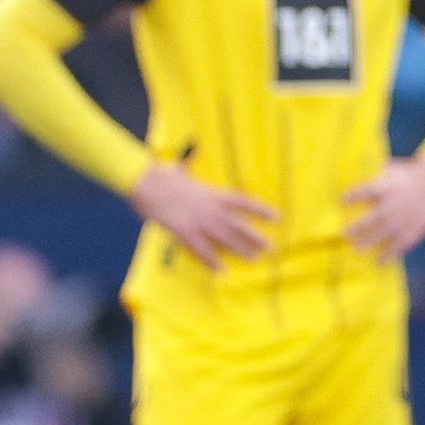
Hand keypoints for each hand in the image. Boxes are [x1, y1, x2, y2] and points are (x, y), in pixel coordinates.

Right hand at [132, 160, 275, 267]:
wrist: (147, 183)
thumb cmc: (162, 175)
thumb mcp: (181, 169)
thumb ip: (189, 166)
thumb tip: (190, 154)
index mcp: (213, 193)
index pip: (244, 203)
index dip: (261, 211)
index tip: (277, 218)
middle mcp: (211, 208)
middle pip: (238, 226)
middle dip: (255, 237)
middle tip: (270, 248)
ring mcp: (199, 221)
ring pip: (225, 239)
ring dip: (240, 250)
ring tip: (254, 260)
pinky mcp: (185, 232)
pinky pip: (201, 250)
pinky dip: (211, 261)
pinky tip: (221, 270)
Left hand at [341, 157, 424, 259]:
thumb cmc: (408, 176)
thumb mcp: (392, 170)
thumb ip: (374, 178)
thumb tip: (350, 180)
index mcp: (388, 186)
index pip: (368, 190)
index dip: (354, 195)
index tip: (342, 201)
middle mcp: (396, 203)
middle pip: (375, 216)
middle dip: (359, 226)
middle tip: (344, 234)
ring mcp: (406, 217)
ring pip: (386, 233)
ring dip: (370, 242)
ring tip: (357, 251)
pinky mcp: (415, 229)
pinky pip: (401, 244)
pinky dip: (390, 254)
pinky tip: (379, 262)